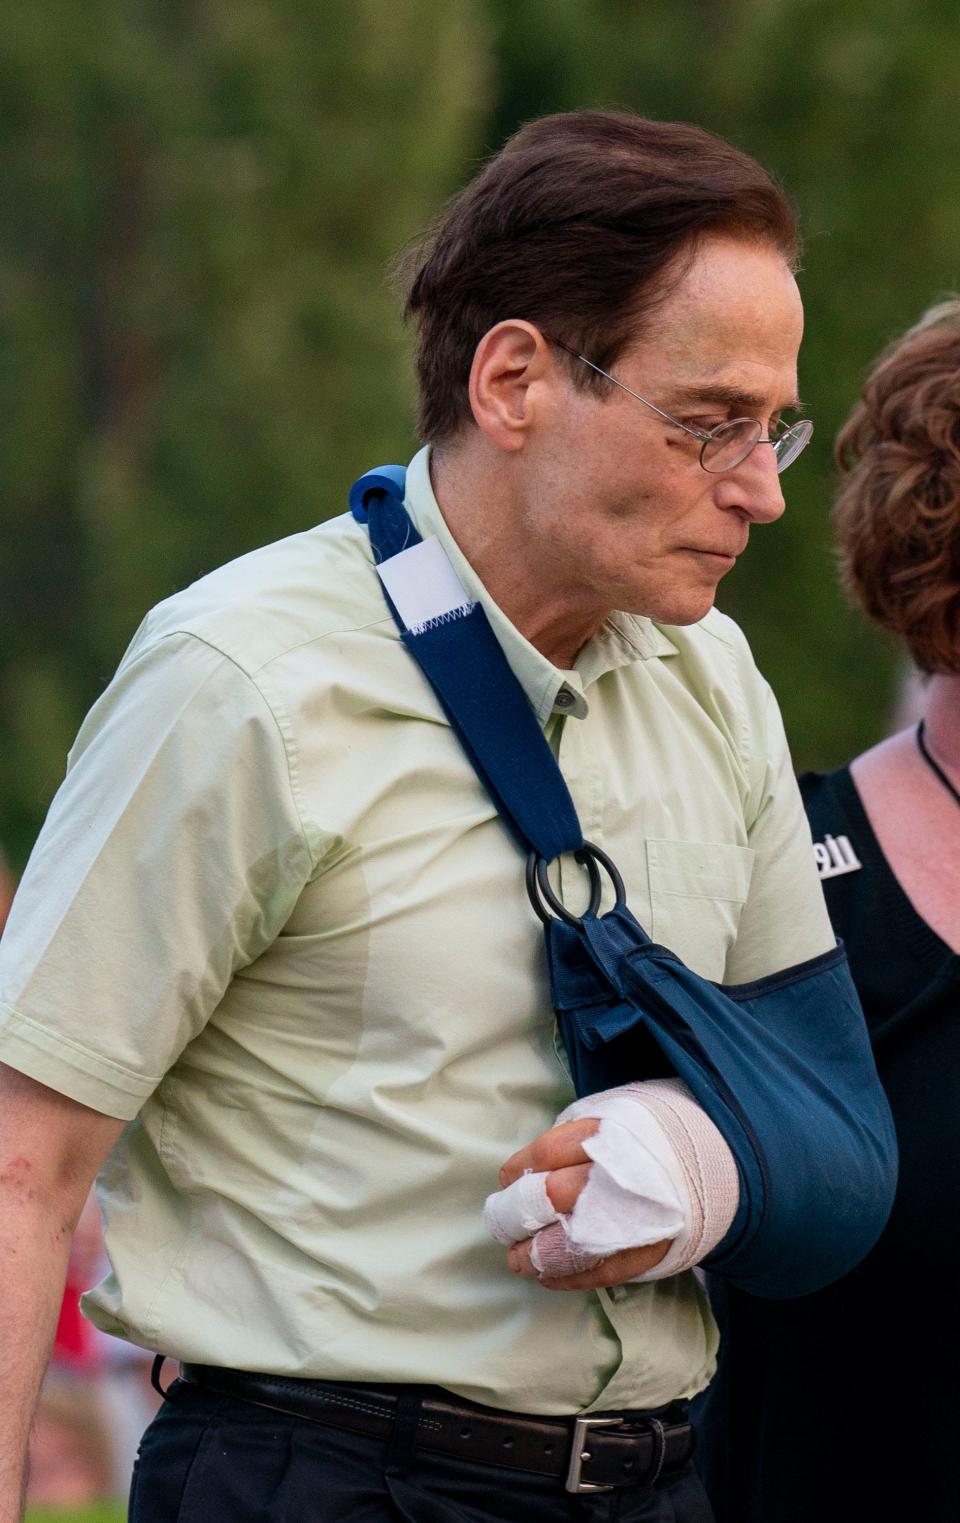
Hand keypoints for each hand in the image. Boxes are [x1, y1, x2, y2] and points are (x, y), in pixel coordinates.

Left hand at [498, 1118, 672, 1289]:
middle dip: (516, 1216)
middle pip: (550, 1198)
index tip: (506, 1182)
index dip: (518, 1171)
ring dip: (535, 1255)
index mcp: (607, 1135)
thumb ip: (574, 1138)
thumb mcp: (612, 1115)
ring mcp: (634, 1217)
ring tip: (518, 1259)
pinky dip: (568, 1278)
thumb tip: (530, 1172)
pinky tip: (547, 1277)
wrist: (717, 1160)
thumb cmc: (650, 1136)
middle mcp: (618, 1176)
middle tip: (502, 1226)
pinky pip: (600, 1272)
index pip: (546, 1155)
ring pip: (570, 1243)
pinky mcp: (649, 1252)